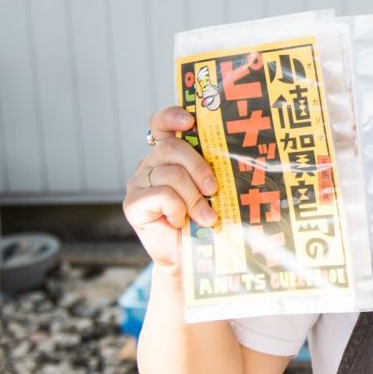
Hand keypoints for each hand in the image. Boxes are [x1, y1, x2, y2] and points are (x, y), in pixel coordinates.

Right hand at [122, 106, 218, 268]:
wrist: (191, 257)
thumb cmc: (206, 218)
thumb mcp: (212, 188)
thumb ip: (213, 167)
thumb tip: (239, 150)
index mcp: (168, 155)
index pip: (161, 123)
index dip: (172, 116)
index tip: (190, 121)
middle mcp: (149, 164)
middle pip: (171, 148)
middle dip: (198, 167)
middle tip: (214, 189)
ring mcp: (138, 183)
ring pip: (171, 175)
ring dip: (194, 198)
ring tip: (205, 216)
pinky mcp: (133, 203)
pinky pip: (162, 195)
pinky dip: (179, 210)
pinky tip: (181, 222)